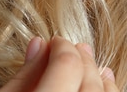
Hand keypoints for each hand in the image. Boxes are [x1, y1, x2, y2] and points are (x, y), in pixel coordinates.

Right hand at [0, 37, 117, 91]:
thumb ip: (23, 76)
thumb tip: (39, 45)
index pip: (67, 65)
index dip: (61, 46)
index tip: (54, 41)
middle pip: (89, 81)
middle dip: (80, 59)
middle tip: (68, 47)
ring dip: (98, 78)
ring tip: (90, 65)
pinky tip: (102, 86)